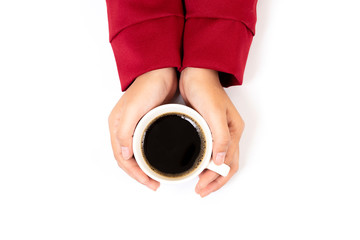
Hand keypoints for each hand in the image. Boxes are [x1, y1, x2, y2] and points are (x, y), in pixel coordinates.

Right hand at [108, 68, 176, 190]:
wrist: (162, 72)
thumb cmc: (147, 88)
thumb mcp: (133, 110)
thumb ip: (125, 132)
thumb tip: (124, 156)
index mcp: (116, 126)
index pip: (121, 158)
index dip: (133, 173)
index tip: (148, 182)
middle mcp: (123, 128)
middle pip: (127, 159)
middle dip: (138, 174)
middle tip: (153, 184)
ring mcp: (134, 126)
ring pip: (135, 154)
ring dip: (143, 167)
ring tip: (155, 176)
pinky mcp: (146, 123)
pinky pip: (144, 145)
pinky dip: (149, 156)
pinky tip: (158, 160)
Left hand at [179, 67, 244, 196]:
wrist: (195, 73)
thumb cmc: (205, 89)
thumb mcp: (214, 113)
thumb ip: (220, 137)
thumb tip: (221, 162)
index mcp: (234, 130)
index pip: (229, 163)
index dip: (217, 178)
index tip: (203, 187)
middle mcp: (229, 133)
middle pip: (226, 165)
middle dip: (215, 181)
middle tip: (200, 191)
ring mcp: (220, 131)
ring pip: (219, 160)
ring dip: (211, 174)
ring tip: (199, 184)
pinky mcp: (209, 128)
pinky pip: (211, 151)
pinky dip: (206, 163)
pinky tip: (196, 166)